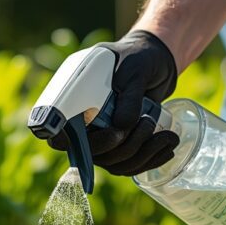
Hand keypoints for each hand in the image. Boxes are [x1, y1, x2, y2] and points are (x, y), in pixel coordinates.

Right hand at [49, 30, 179, 175]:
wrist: (156, 62)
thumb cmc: (138, 58)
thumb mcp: (134, 70)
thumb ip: (128, 97)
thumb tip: (121, 127)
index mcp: (75, 102)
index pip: (57, 132)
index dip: (65, 141)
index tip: (88, 138)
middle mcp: (85, 126)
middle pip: (94, 155)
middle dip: (124, 146)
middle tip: (147, 122)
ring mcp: (103, 140)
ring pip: (115, 164)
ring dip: (142, 155)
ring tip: (167, 136)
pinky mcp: (121, 147)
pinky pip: (130, 166)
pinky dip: (151, 161)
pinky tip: (168, 149)